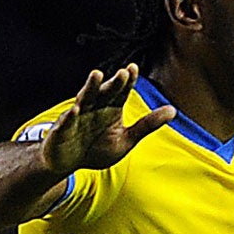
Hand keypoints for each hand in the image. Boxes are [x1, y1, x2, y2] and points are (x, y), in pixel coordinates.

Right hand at [37, 64, 175, 174]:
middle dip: (113, 82)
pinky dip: (69, 118)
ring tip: (96, 75)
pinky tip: (74, 111)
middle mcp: (94, 108)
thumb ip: (147, 125)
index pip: (121, 91)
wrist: (67, 164)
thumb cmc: (96, 150)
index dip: (127, 81)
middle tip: (123, 73)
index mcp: (111, 107)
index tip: (133, 69)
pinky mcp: (61, 131)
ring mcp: (76, 117)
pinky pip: (65, 123)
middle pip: (105, 91)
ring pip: (84, 99)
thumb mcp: (126, 140)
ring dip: (90, 87)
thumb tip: (173, 110)